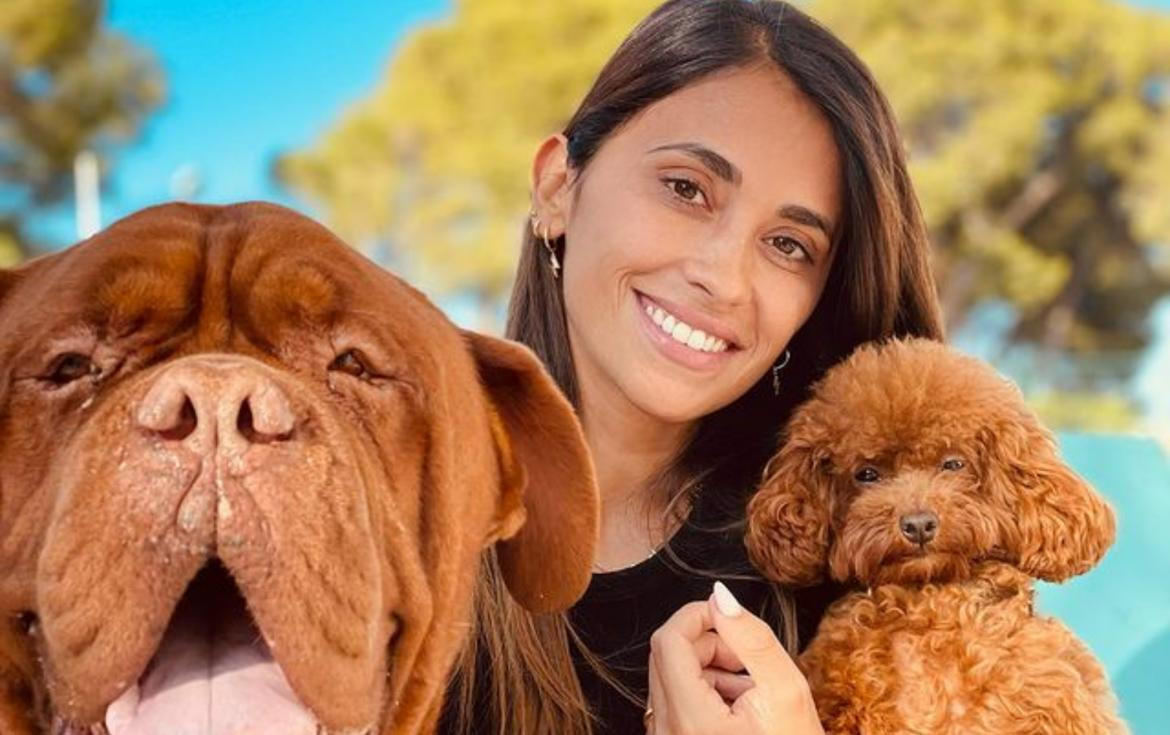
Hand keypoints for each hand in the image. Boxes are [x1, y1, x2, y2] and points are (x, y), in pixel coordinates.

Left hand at [645, 582, 823, 734]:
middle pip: (665, 657)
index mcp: (689, 721)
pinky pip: (674, 704)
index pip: (667, 640)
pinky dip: (703, 693)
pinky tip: (738, 710)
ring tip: (750, 691)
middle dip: (706, 644)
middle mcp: (666, 734)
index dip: (696, 616)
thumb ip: (751, 637)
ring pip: (669, 679)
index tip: (729, 619)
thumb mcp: (786, 692)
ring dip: (707, 669)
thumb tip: (720, 596)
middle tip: (746, 661)